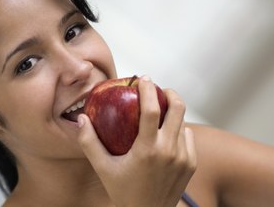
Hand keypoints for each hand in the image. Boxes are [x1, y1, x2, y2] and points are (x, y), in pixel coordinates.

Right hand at [77, 76, 196, 206]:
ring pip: (183, 123)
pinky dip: (179, 131)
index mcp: (148, 149)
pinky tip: (167, 136)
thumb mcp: (103, 168)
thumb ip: (89, 143)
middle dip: (170, 93)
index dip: (148, 89)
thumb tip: (81, 119)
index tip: (144, 80)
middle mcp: (170, 151)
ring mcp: (183, 157)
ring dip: (173, 114)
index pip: (151, 109)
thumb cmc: (124, 193)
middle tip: (160, 91)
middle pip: (178, 108)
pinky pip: (188, 137)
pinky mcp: (191, 164)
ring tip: (160, 115)